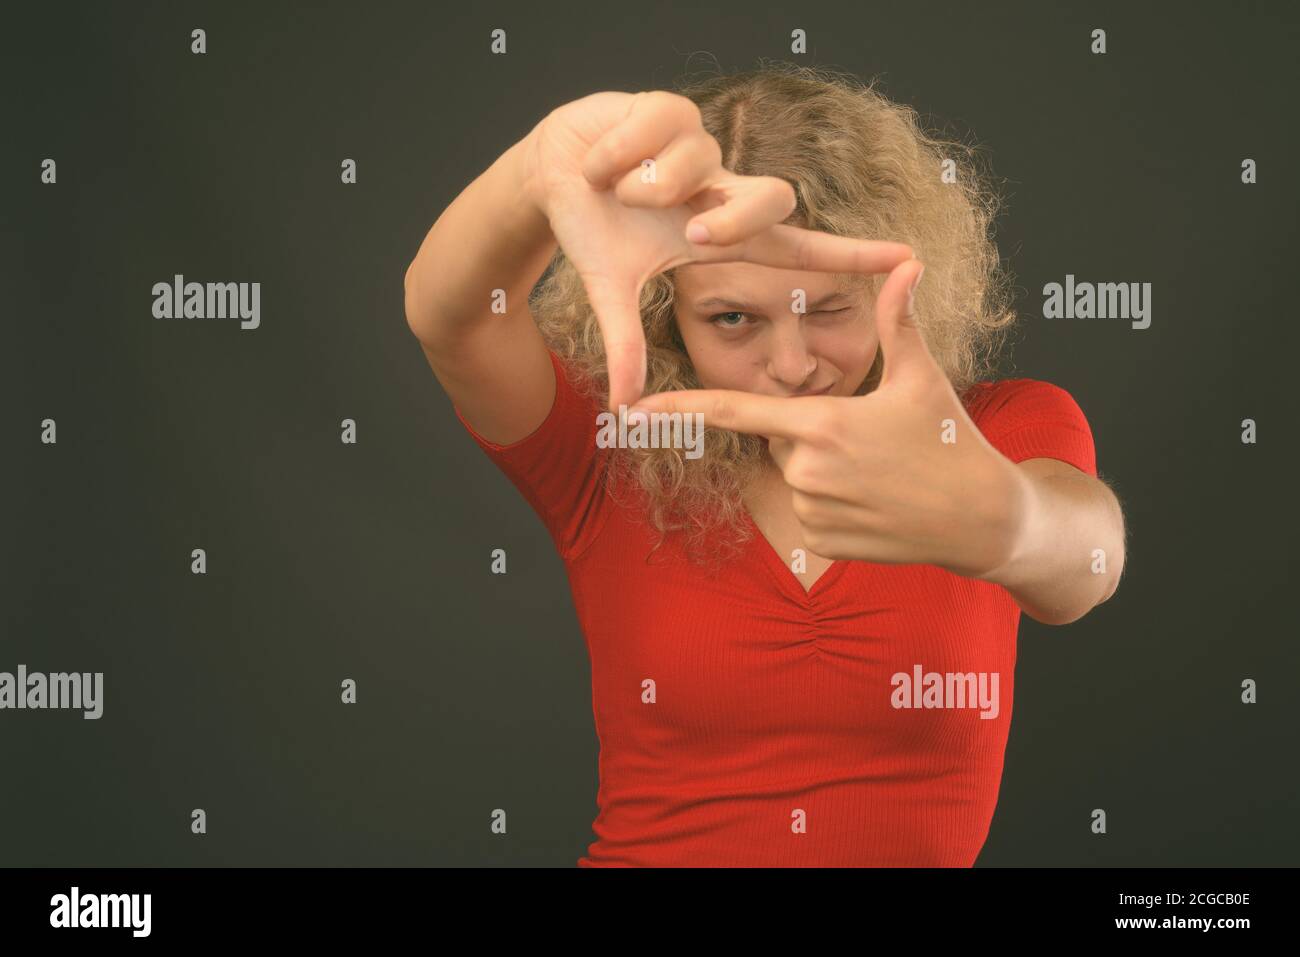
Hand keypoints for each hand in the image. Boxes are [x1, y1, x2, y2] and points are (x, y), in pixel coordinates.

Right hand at [522, 90, 914, 411]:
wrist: (549, 172)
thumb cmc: (592, 227)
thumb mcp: (610, 289)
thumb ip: (626, 344)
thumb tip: (623, 409)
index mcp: (720, 232)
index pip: (798, 247)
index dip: (851, 255)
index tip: (907, 260)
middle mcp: (723, 187)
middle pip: (774, 197)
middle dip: (735, 220)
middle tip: (692, 235)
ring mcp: (703, 146)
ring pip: (695, 164)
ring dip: (644, 183)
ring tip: (613, 188)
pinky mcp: (671, 106)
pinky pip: (652, 131)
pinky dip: (616, 153)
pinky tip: (601, 160)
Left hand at [628, 258, 1033, 579]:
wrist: (981, 518)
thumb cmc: (953, 441)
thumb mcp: (922, 378)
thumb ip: (897, 322)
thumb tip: (907, 263)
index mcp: (821, 423)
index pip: (735, 411)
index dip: (680, 409)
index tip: (634, 410)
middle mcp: (806, 469)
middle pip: (781, 441)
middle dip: (814, 434)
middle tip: (869, 442)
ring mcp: (812, 511)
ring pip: (796, 478)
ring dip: (826, 472)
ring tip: (879, 474)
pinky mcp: (822, 543)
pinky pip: (809, 515)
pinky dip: (835, 507)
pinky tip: (876, 505)